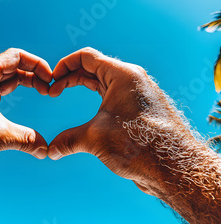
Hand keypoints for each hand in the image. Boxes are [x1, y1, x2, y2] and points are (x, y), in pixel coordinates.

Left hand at [0, 49, 51, 179]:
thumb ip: (26, 138)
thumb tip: (46, 148)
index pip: (15, 57)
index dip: (37, 65)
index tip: (51, 78)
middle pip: (9, 67)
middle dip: (32, 77)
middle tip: (49, 89)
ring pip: (1, 82)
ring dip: (20, 87)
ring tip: (40, 94)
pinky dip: (8, 99)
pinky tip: (17, 108)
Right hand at [48, 47, 194, 196]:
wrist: (172, 166)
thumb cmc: (138, 145)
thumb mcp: (96, 139)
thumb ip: (69, 140)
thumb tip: (51, 150)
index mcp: (122, 75)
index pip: (86, 57)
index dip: (63, 66)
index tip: (51, 80)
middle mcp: (132, 79)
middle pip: (93, 67)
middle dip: (70, 77)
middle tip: (52, 91)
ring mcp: (138, 93)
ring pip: (103, 81)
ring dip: (82, 86)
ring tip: (63, 95)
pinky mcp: (141, 108)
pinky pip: (114, 95)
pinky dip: (96, 99)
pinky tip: (86, 111)